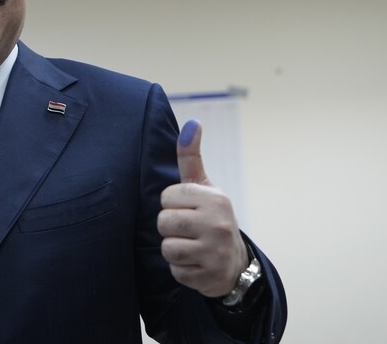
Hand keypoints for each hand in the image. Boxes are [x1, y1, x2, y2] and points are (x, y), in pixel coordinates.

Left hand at [157, 120, 248, 297]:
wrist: (235, 263)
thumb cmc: (211, 218)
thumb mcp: (203, 187)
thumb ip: (190, 157)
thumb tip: (192, 122)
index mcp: (214, 199)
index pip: (166, 197)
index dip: (172, 205)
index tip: (188, 209)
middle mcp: (218, 224)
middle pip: (164, 222)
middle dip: (170, 228)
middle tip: (187, 230)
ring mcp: (215, 252)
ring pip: (167, 248)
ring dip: (174, 250)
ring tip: (191, 246)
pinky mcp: (210, 276)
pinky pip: (176, 271)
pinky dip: (182, 269)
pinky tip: (196, 263)